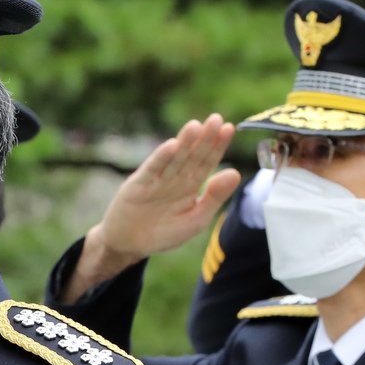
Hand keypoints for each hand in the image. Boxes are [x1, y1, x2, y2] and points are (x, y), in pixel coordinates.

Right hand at [62, 114, 238, 300]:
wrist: (128, 245)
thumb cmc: (163, 234)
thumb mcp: (196, 220)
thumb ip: (214, 197)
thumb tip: (235, 173)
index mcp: (191, 186)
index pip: (207, 162)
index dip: (217, 146)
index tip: (229, 129)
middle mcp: (175, 178)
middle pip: (192, 155)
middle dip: (204, 138)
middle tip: (216, 119)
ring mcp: (156, 179)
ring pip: (174, 158)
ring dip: (184, 142)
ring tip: (195, 126)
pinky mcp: (138, 184)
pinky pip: (152, 169)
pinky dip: (161, 158)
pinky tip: (171, 146)